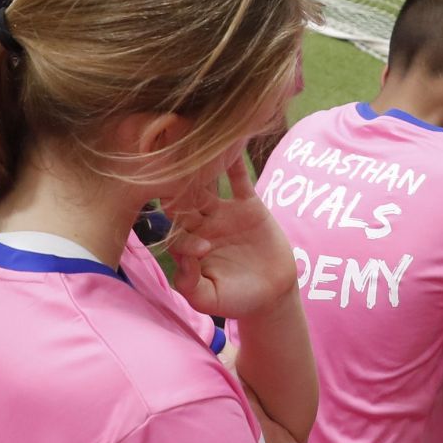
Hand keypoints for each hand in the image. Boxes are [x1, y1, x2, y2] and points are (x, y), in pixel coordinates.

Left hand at [164, 157, 296, 320]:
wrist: (271, 292)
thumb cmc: (235, 300)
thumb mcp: (209, 299)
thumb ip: (190, 284)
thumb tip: (183, 258)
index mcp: (187, 244)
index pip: (175, 229)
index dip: (183, 231)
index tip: (203, 248)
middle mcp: (201, 224)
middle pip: (185, 199)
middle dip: (178, 186)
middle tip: (172, 167)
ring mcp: (223, 212)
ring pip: (207, 185)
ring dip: (201, 169)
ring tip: (195, 147)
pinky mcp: (248, 204)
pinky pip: (239, 180)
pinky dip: (234, 163)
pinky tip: (232, 143)